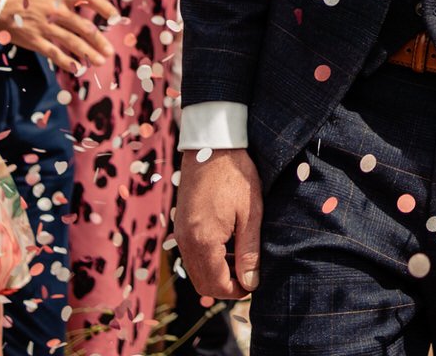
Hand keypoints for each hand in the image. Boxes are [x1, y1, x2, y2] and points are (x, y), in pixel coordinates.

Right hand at [0, 0, 120, 72]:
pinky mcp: (34, 39)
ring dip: (88, 53)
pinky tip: (77, 68)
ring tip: (100, 61)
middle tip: (110, 51)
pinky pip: (53, 52)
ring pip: (72, 42)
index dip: (104, 8)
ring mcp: (46, 27)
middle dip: (99, 41)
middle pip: (84, 27)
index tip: (116, 17)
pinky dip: (66, 61)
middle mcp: (57, 11)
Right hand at [176, 147, 264, 301]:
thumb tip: (251, 283)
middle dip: (226, 286)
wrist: (211, 145)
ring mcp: (180, 233)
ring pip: (196, 270)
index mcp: (203, 240)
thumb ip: (249, 251)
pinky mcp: (181, 225)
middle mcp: (186, 241)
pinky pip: (192, 255)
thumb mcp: (250, 213)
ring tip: (243, 260)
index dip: (237, 291)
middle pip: (202, 283)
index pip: (216, 284)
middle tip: (250, 277)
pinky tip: (229, 246)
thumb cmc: (236, 175)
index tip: (255, 284)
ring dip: (218, 273)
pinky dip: (209, 260)